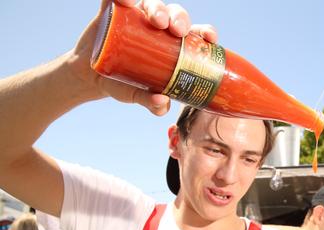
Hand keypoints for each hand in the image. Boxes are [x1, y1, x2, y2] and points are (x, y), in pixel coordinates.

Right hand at [69, 0, 217, 114]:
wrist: (92, 78)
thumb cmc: (125, 85)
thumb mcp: (139, 95)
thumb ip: (153, 103)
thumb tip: (162, 103)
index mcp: (173, 45)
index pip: (195, 34)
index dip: (205, 32)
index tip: (210, 38)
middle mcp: (159, 27)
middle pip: (176, 15)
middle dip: (180, 19)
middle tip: (176, 31)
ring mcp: (137, 17)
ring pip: (153, 3)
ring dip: (158, 8)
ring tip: (156, 20)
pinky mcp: (114, 9)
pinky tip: (127, 1)